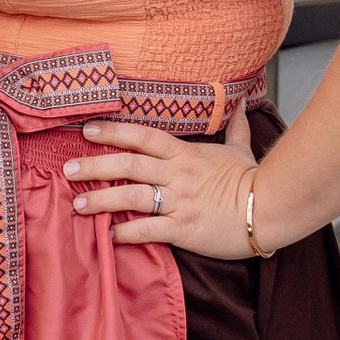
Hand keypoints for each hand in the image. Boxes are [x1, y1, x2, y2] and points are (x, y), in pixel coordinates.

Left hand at [66, 108, 271, 257]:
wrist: (272, 210)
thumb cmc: (254, 180)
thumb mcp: (240, 150)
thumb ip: (234, 127)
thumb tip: (240, 104)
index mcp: (186, 154)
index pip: (143, 136)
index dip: (114, 131)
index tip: (87, 130)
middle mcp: (178, 175)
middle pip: (128, 165)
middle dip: (94, 165)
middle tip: (67, 168)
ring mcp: (180, 202)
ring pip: (132, 197)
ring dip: (101, 200)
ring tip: (77, 204)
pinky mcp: (184, 230)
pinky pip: (149, 230)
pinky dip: (126, 233)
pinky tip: (109, 235)